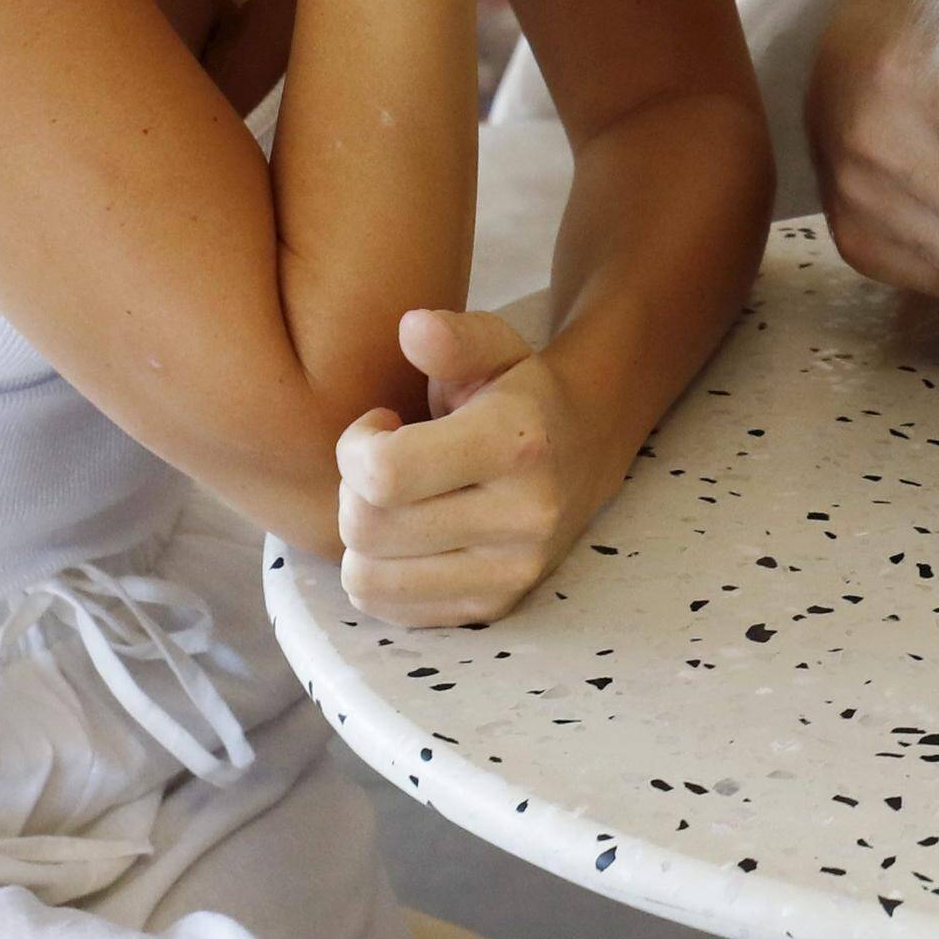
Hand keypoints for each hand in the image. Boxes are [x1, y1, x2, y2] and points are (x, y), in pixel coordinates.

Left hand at [334, 306, 599, 625]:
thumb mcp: (494, 346)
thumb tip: (411, 329)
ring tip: (394, 502)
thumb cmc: (519, 392)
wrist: (585, 448)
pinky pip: (386, 609)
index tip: (379, 425)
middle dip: (353, 490)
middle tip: (382, 464)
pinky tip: (405, 537)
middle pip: (367, 529)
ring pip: (367, 579)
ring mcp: (510, 574)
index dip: (355, 447)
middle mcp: (522, 518)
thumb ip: (453, 336)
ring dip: (361, 538)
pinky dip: (377, 573)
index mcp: (517, 443)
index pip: (386, 475)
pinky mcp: (493, 608)